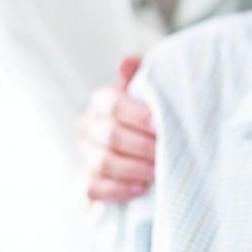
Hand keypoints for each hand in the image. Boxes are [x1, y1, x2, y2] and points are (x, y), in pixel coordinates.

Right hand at [79, 56, 155, 201]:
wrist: (149, 146)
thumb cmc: (152, 112)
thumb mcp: (151, 90)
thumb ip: (142, 72)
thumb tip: (125, 62)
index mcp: (102, 100)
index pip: (111, 104)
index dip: (136, 115)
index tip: (158, 125)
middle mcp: (89, 126)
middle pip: (109, 135)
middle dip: (141, 145)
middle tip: (164, 150)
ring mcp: (86, 154)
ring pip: (103, 162)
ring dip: (134, 167)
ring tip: (158, 170)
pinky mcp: (88, 181)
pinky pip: (93, 187)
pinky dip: (118, 189)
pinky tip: (140, 187)